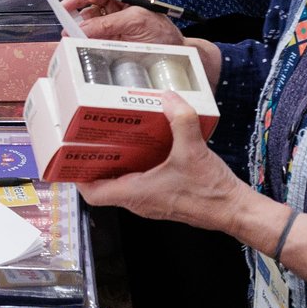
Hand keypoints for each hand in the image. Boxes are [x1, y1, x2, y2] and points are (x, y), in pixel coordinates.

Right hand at [63, 0, 184, 43]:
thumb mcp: (138, 22)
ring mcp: (110, 15)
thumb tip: (83, 29)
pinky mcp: (105, 31)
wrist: (170, 55)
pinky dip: (78, 32)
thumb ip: (110, 23)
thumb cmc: (162, 33)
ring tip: (68, 28)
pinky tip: (74, 36)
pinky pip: (87, 28)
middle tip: (66, 8)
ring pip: (86, 10)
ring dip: (75, 18)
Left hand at [77, 96, 244, 223]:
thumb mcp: (194, 150)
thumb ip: (181, 120)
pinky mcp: (163, 199)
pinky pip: (139, 185)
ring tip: (114, 140)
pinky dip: (134, 168)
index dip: (78, 178)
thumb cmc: (211, 191)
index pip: (94, 194)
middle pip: (104, 187)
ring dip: (115, 166)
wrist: (235, 211)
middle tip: (91, 141)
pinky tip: (144, 148)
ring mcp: (151, 203)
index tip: (72, 159)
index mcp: (136, 194)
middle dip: (95, 165)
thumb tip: (168, 97)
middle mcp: (139, 202)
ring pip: (121, 186)